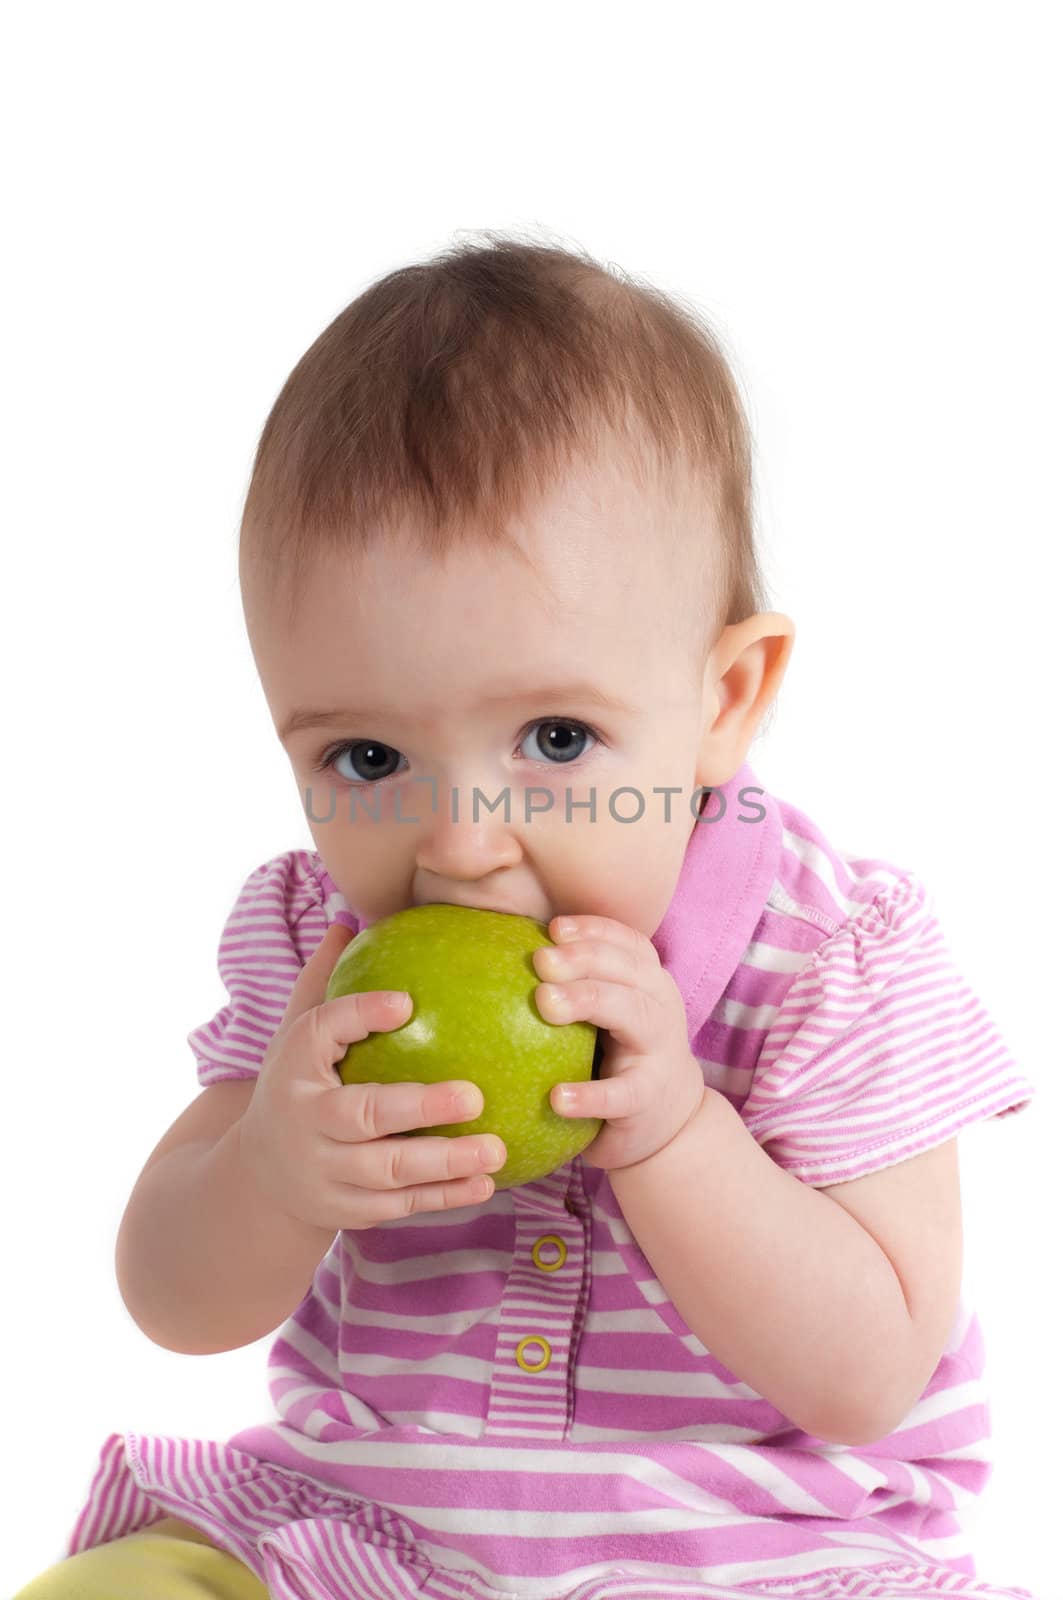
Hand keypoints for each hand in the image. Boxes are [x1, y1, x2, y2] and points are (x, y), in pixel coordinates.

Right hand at [238, 922, 506, 1230]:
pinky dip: (443, 1197)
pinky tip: (486, 1181)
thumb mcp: (297, 1035)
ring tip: (496, 1146)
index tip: (407, 1002)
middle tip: (474, 1094)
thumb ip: (324, 981)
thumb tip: (350, 917)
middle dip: (418, 1106)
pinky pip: (400, 1204)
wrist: (258, 1177)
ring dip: (445, 1162)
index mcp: (292, 1065)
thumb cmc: (296, 1085)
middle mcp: (303, 1120)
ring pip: (387, 1170)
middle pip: (362, 1115)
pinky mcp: (345, 1211)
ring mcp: (323, 1172)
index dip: (359, 1015)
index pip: (320, 1031)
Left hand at [532, 914, 705, 1172]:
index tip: (554, 928)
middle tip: (540, 960)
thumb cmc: (619, 1052)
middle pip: (627, 969)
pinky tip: (556, 1098)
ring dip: (587, 1001)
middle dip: (584, 958)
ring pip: (632, 1014)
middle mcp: (658, 1006)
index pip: (627, 943)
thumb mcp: (607, 1012)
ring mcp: (659, 1051)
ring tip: (545, 1003)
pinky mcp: (649, 1097)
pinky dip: (591, 1094)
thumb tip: (497, 951)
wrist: (669, 1119)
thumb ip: (573, 984)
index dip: (593, 929)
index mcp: (646, 981)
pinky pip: (622, 1094)